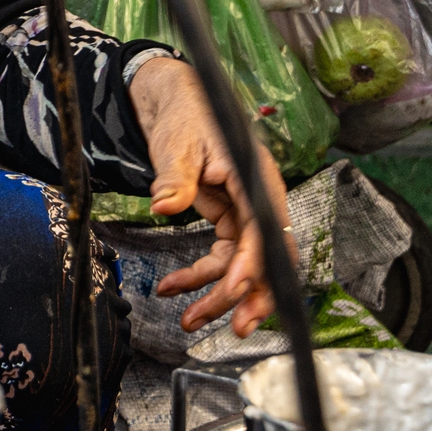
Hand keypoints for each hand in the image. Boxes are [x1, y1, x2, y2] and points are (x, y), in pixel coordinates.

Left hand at [128, 56, 293, 336]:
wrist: (179, 101)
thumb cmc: (186, 116)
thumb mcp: (176, 144)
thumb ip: (174, 176)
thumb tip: (164, 204)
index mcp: (255, 178)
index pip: (264, 230)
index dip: (254, 264)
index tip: (235, 291)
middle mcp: (259, 198)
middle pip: (266, 255)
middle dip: (252, 296)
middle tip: (236, 329)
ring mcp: (246, 210)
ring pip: (243, 263)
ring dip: (219, 294)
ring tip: (190, 319)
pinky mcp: (230, 216)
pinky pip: (223, 255)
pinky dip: (200, 275)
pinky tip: (173, 287)